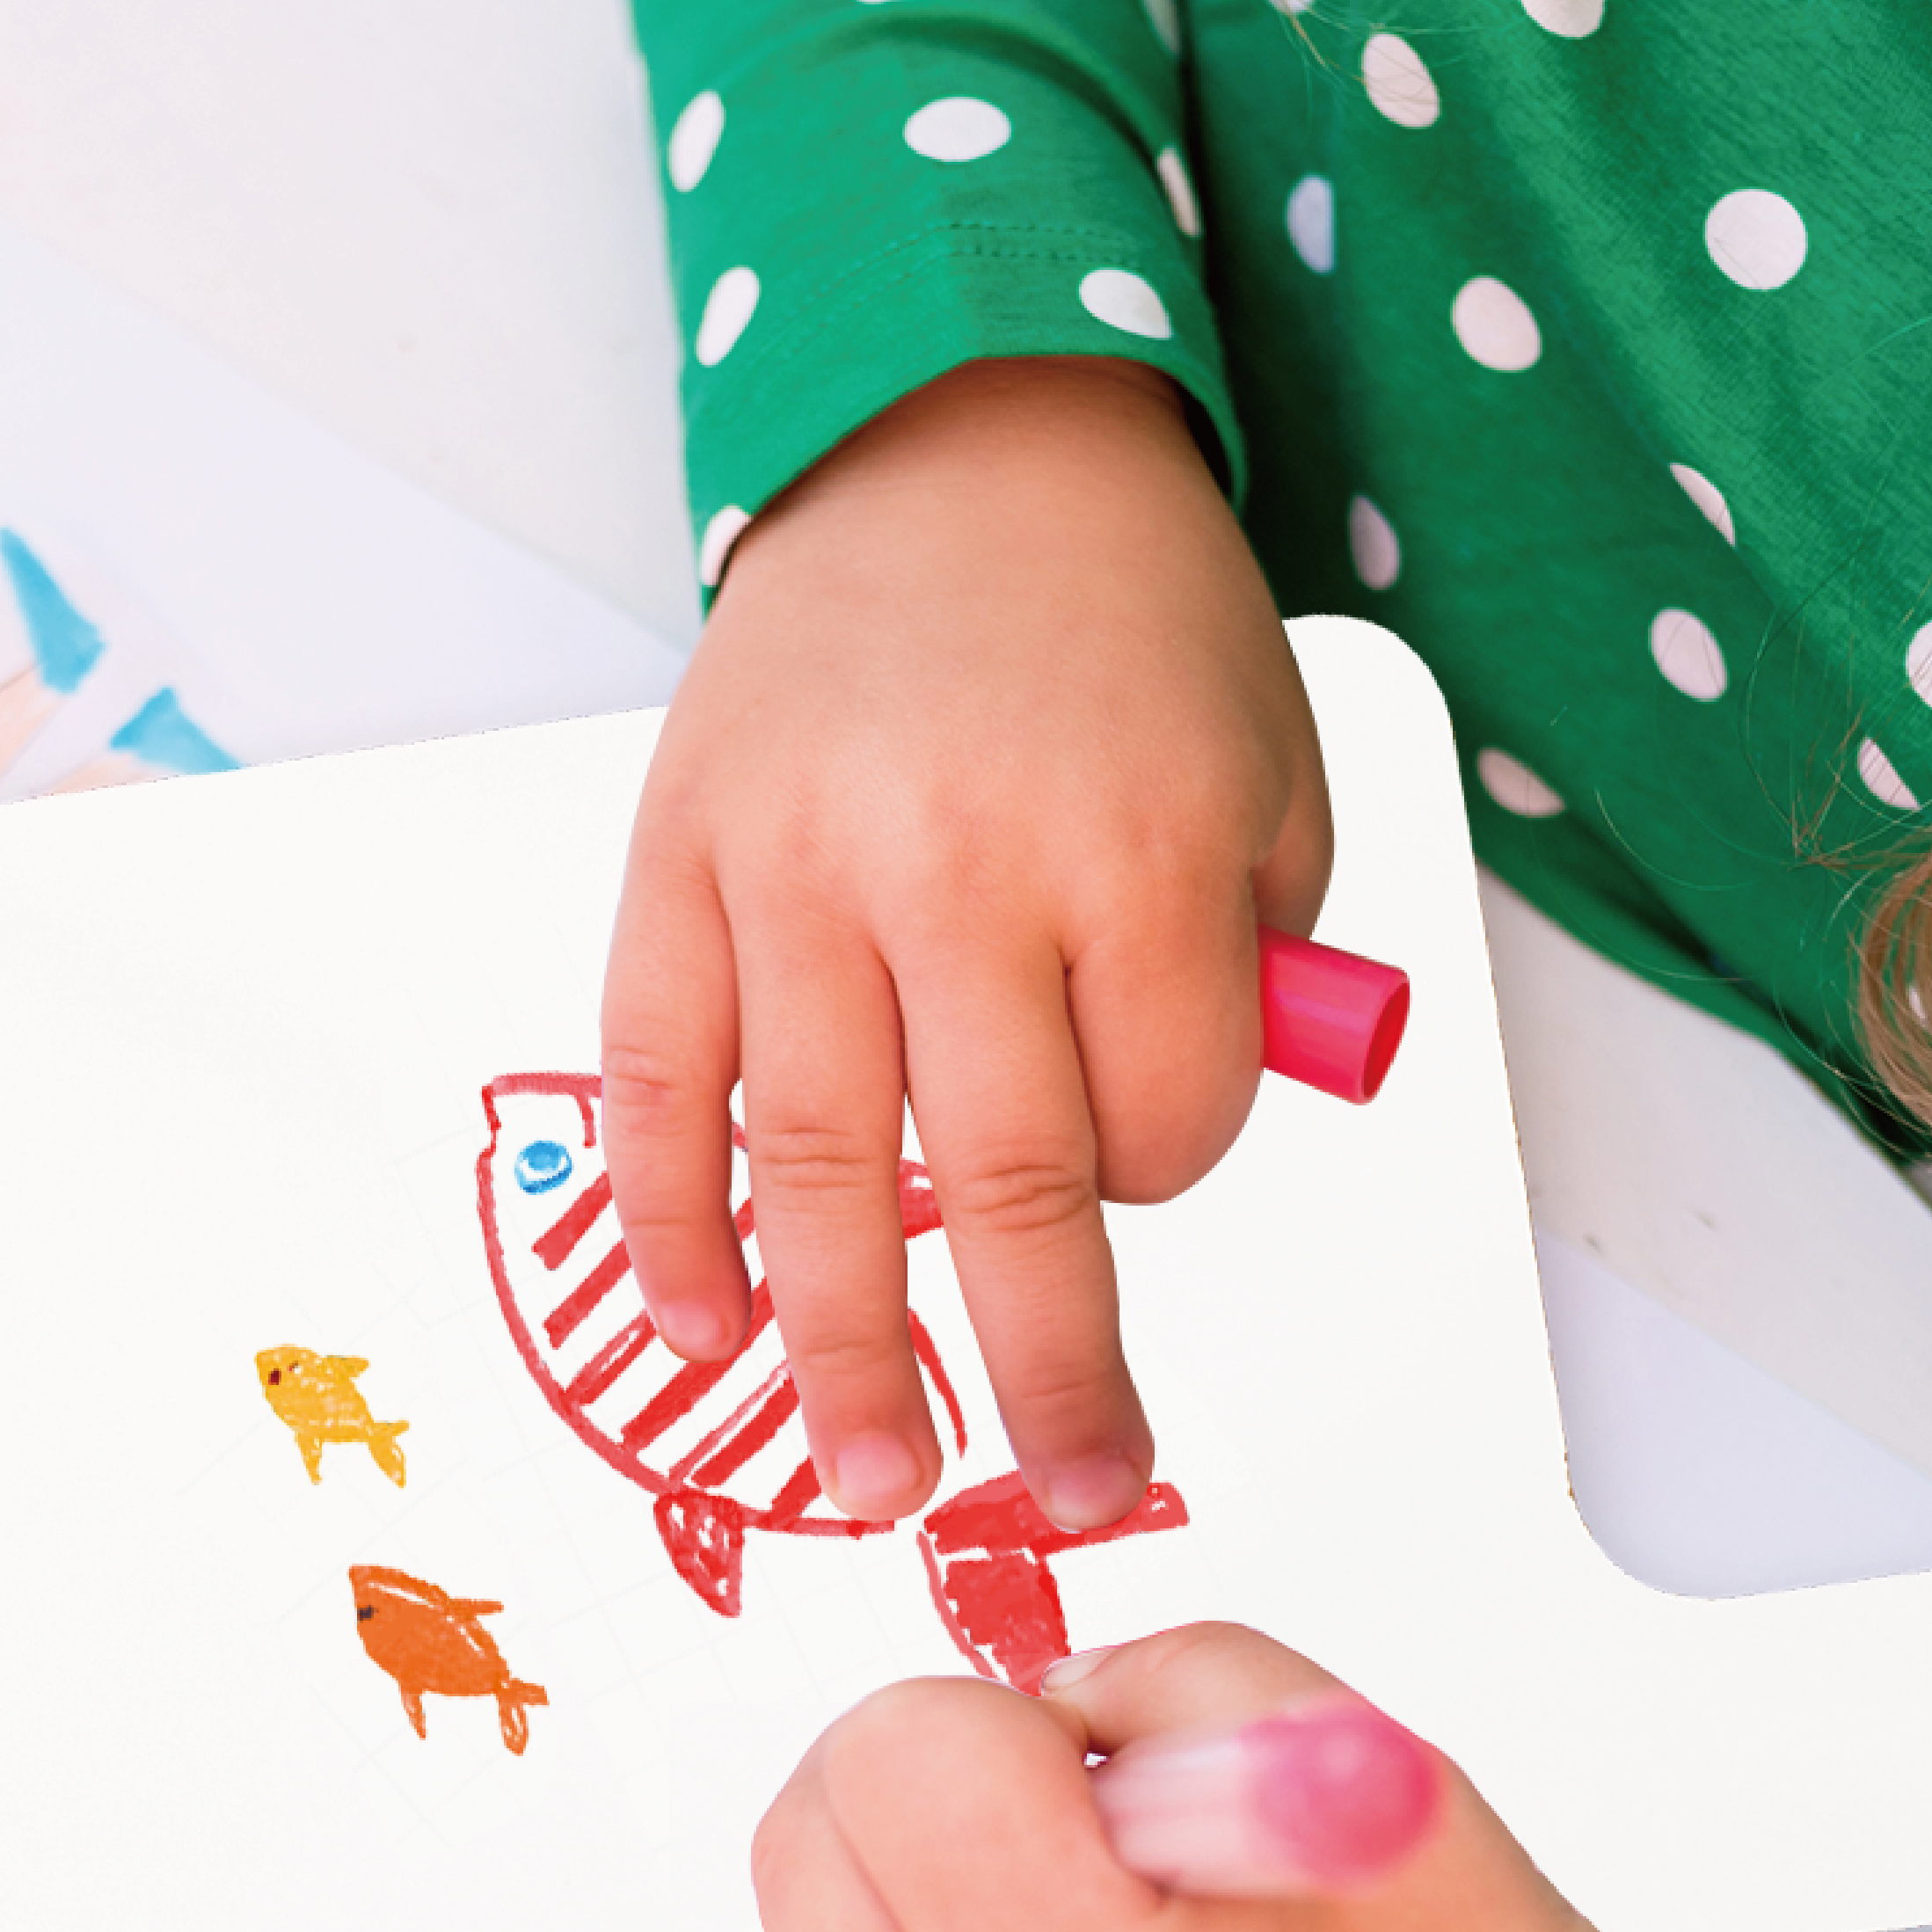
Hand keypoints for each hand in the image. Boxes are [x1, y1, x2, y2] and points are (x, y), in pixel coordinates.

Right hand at [603, 358, 1332, 1534]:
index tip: (1152, 1144)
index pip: (1167, 1124)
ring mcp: (801, 866)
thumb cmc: (1127, 630)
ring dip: (842, 1348)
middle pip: (1006, 1185)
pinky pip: (659, 1074)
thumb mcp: (1271, 779)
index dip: (1173, 1169)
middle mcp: (962, 866)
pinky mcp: (680, 857)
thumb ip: (1245, 979)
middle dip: (1044, 1370)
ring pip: (818, 1163)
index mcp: (1140, 849)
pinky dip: (674, 1215)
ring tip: (873, 1474)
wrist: (957, 434)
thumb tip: (1149, 1168)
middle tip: (1061, 1496)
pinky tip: (705, 1330)